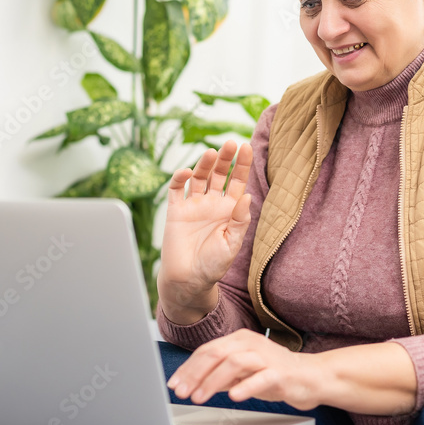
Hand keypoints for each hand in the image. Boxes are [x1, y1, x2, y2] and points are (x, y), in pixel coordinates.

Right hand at [157, 140, 252, 303]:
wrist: (188, 281)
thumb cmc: (213, 265)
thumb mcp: (232, 243)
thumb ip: (240, 220)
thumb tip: (247, 195)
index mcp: (229, 210)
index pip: (237, 182)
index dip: (242, 165)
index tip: (247, 148)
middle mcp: (212, 204)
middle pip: (219, 174)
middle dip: (225, 159)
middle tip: (230, 144)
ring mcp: (193, 206)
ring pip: (199, 178)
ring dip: (204, 164)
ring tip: (211, 153)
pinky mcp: (175, 211)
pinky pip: (177, 190)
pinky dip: (179, 179)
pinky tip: (187, 173)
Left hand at [167, 329, 323, 410]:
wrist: (311, 376)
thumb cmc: (275, 373)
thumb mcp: (242, 373)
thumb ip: (220, 375)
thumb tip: (194, 382)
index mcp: (239, 340)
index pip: (207, 350)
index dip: (188, 368)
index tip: (174, 384)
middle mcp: (251, 343)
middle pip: (216, 353)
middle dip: (194, 374)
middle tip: (181, 391)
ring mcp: (266, 356)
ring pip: (234, 363)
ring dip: (213, 381)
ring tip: (199, 396)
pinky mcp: (280, 371)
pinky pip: (260, 377)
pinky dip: (245, 386)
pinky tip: (233, 396)